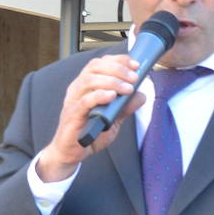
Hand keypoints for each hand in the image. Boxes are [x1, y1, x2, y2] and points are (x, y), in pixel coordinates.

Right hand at [36, 53, 145, 181]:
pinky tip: (111, 97)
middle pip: (95, 67)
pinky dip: (99, 96)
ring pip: (89, 80)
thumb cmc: (90, 133)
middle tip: (134, 78)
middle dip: (118, 69)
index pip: (100, 63)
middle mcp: (78, 89)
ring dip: (112, 81)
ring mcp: (73, 100)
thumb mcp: (114, 119)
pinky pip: (84, 101)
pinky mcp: (72, 115)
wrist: (72, 153)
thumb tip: (141, 95)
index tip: (135, 65)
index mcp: (87, 85)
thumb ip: (125, 107)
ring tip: (127, 89)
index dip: (118, 60)